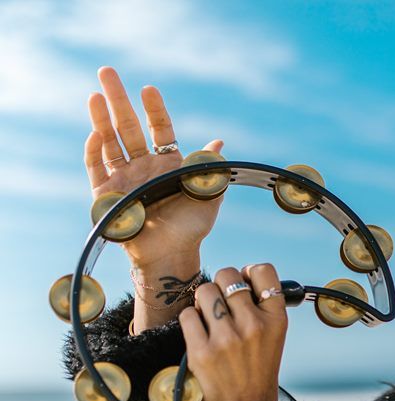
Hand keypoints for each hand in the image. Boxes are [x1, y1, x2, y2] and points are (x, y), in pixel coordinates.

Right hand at [83, 66, 223, 266]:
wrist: (172, 254)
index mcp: (168, 162)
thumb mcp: (207, 194)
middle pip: (128, 127)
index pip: (160, 128)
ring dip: (101, 118)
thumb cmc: (193, 226)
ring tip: (95, 93)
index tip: (149, 89)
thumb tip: (219, 142)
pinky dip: (94, 151)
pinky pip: (97, 169)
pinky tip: (95, 132)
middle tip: (107, 71)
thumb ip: (210, 168)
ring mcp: (124, 177)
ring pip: (109, 142)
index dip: (155, 109)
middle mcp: (144, 165)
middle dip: (118, 99)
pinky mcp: (107, 194)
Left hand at [178, 264, 287, 400]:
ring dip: (203, 300)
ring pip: (205, 291)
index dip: (249, 272)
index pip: (263, 271)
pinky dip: (190, 319)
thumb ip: (263, 305)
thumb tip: (240, 275)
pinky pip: (188, 314)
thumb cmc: (259, 367)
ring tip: (209, 315)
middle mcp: (253, 325)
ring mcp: (227, 339)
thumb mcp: (275, 335)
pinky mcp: (201, 352)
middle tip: (221, 299)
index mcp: (276, 319)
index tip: (245, 283)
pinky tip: (199, 331)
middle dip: (221, 283)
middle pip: (227, 275)